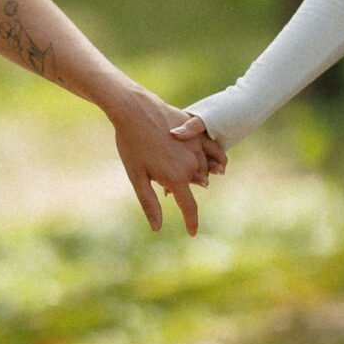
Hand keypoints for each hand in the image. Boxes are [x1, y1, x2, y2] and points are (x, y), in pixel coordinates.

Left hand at [110, 88, 216, 234]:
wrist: (134, 110)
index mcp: (176, 178)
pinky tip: (210, 160)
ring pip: (204, 168)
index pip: (189, 207)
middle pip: (195, 184)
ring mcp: (197, 147)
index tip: (192, 233)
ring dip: (195, 172)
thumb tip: (157, 228)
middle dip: (183, 186)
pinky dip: (213, 158)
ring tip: (172, 164)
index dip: (192, 222)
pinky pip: (213, 150)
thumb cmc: (131, 144)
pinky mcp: (198, 133)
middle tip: (160, 176)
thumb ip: (150, 203)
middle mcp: (192, 164)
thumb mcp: (136, 176)